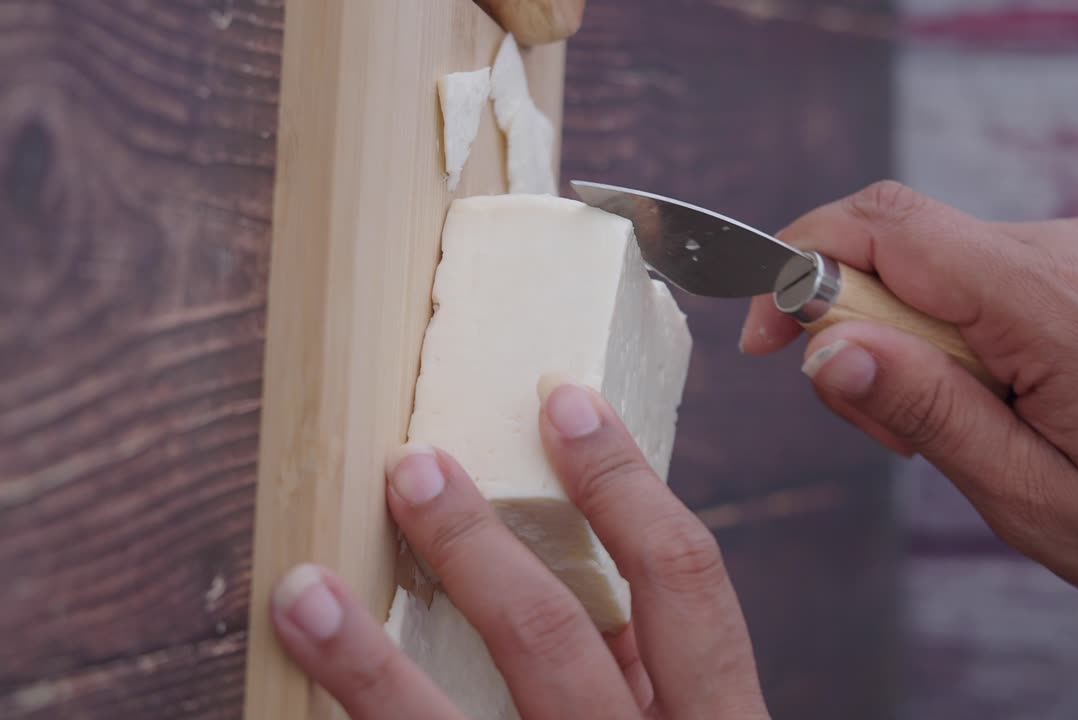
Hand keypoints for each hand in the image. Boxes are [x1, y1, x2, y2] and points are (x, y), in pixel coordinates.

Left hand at [270, 380, 768, 718]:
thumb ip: (656, 672)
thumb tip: (584, 550)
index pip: (683, 579)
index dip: (623, 481)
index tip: (560, 403)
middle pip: (557, 638)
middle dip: (476, 543)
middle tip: (409, 468)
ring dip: (367, 658)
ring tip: (305, 588)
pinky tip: (301, 702)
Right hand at [742, 181, 1077, 640]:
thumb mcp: (1028, 493)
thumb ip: (923, 411)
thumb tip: (823, 349)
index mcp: (1056, 305)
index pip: (889, 229)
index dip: (799, 266)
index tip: (763, 339)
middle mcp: (1069, 253)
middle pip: (898, 238)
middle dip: (846, 317)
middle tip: (874, 420)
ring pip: (928, 259)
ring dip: (896, 334)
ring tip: (942, 429)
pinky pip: (971, 276)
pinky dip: (939, 332)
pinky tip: (975, 400)